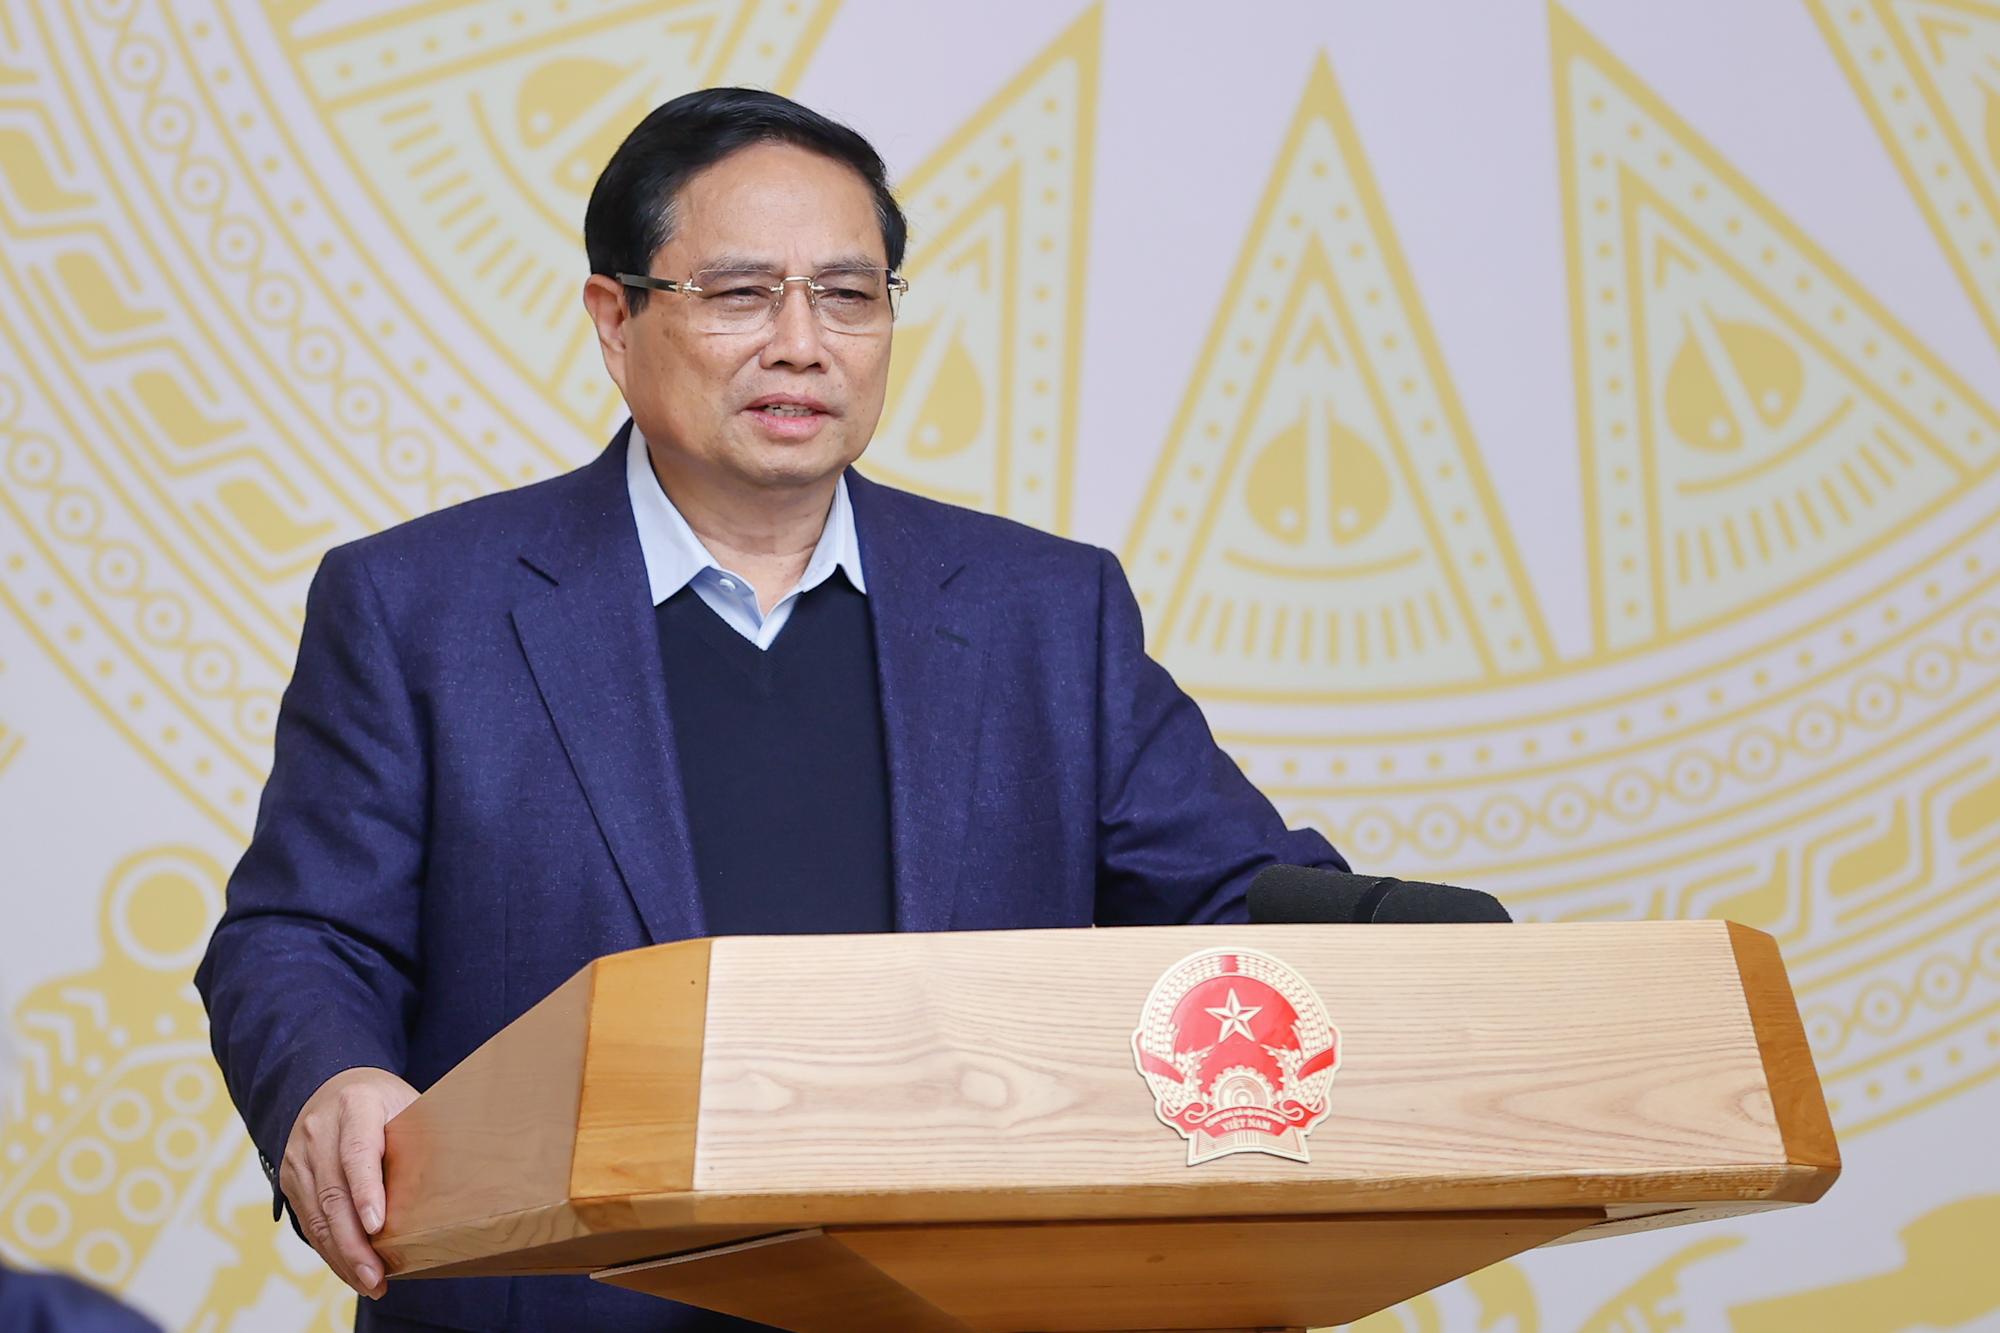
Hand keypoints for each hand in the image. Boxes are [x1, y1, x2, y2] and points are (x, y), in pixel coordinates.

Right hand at [280, 1066, 418, 1298]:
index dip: (366, 1191)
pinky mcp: (291, 1180)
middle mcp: (319, 1131)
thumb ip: (424, 1137)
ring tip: (370, 1283)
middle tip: (377, 1276)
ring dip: (342, 1256)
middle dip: (355, 1242)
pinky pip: (308, 1222)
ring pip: (317, 1215)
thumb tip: (465, 1176)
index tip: (378, 1225)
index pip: (357, 1152)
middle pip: (334, 1194)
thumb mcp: (409, 1105)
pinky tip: (351, 1271)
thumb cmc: (386, 1103)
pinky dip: (330, 1251)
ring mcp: (299, 1157)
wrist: (335, 1088)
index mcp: (355, 1105)